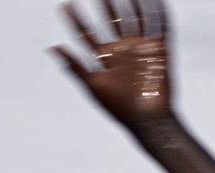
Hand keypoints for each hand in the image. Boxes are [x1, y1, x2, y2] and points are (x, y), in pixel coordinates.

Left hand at [56, 0, 172, 126]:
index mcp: (106, 58)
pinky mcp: (160, 49)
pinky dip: (158, 10)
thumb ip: (75, 66)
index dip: (75, 19)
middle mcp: (123, 49)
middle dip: (104, 5)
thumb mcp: (93, 86)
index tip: (63, 5)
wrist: (148, 120)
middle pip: (111, 20)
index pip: (87, 33)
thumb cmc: (120, 107)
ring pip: (134, 17)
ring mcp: (141, 47)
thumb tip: (53, 48)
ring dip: (129, 2)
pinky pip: (160, 25)